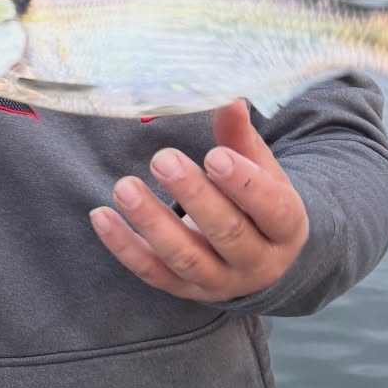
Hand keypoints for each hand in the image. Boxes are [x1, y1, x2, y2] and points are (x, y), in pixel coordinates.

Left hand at [89, 101, 308, 303]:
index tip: (213, 155)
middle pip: (227, 233)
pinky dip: (124, 246)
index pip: (271, 208)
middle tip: (162, 159)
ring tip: (124, 187)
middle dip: (193, 196)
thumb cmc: (259, 201)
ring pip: (185, 257)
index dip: (243, 183)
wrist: (259, 256)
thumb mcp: (261, 169)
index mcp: (286, 228)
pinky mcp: (184, 291)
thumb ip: (241, 137)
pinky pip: (152, 272)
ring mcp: (219, 282)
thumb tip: (228, 97)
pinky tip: (101, 216)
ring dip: (151, 222)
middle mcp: (257, 262)